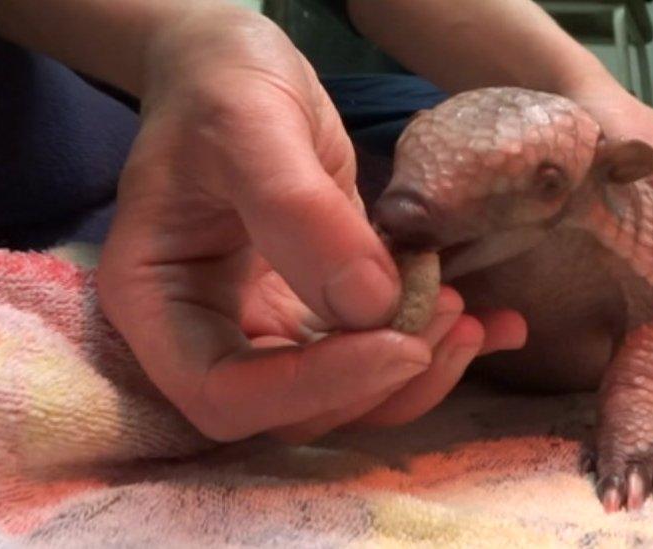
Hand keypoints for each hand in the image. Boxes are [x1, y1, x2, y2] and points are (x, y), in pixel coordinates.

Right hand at [97, 11, 524, 442]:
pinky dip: (437, 346)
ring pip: (342, 396)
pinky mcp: (316, 312)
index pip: (225, 394)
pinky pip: (373, 352)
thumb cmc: (221, 86)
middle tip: (448, 315)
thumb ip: (298, 213)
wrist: (237, 71)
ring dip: (416, 372)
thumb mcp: (251, 128)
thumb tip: (371, 306)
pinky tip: (495, 326)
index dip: (314, 387)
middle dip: (378, 380)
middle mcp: (207, 333)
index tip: (398, 342)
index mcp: (157, 304)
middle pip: (292, 412)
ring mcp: (265, 328)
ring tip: (471, 317)